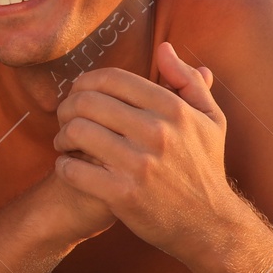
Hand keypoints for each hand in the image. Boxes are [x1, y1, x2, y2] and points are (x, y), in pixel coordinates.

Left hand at [52, 42, 237, 259]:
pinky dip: (64, 166)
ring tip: (65, 142)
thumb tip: (164, 48)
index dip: (85, 82)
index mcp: (173, 109)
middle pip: (87, 101)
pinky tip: (69, 166)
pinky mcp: (122, 195)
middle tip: (65, 118)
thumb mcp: (210, 120)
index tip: (79, 93)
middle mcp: (156, 132)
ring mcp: (139, 164)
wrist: (210, 225)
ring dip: (62, 136)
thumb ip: (188, 81)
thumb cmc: (205, 168)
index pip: (111, 79)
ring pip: (76, 131)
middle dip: (67, 107)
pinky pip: (74, 169)